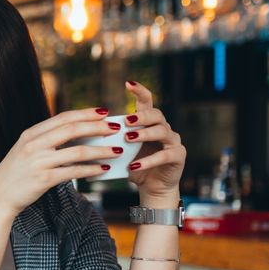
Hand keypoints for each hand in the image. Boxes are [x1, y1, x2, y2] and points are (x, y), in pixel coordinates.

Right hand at [0, 107, 124, 219]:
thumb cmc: (16, 173)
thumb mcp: (25, 150)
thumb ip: (46, 139)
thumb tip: (76, 133)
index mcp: (31, 134)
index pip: (63, 118)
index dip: (86, 113)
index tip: (104, 112)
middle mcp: (34, 145)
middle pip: (72, 129)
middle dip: (98, 127)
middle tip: (116, 129)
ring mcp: (38, 162)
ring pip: (78, 151)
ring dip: (101, 150)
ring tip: (117, 151)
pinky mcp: (43, 180)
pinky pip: (74, 172)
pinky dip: (91, 170)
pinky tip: (103, 169)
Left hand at [124, 81, 185, 206]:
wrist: (152, 186)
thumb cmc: (135, 165)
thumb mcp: (121, 151)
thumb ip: (112, 140)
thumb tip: (90, 133)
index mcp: (149, 123)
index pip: (147, 101)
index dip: (139, 91)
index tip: (128, 83)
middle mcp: (163, 128)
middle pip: (156, 114)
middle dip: (141, 116)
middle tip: (126, 121)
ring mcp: (173, 141)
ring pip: (162, 131)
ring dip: (144, 134)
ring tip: (128, 139)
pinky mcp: (178, 156)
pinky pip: (165, 155)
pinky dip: (148, 160)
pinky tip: (134, 165)